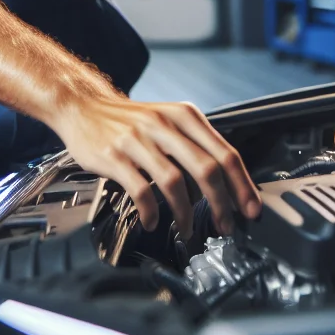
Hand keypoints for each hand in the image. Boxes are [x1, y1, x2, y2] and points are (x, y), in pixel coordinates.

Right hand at [51, 94, 262, 237]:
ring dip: (186, 213)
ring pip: (175, 182)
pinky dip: (151, 212)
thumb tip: (225, 182)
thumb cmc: (130, 119)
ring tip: (188, 229)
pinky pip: (140, 190)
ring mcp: (138, 140)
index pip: (224, 152)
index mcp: (183, 115)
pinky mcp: (114, 156)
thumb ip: (194, 144)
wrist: (83, 105)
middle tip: (226, 226)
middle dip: (222, 204)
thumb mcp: (168, 118)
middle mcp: (164, 124)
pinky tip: (153, 221)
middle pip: (206, 169)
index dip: (242, 184)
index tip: (251, 209)